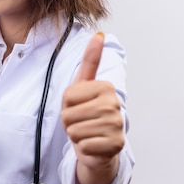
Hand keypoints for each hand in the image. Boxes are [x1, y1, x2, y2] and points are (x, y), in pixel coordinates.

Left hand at [61, 32, 123, 183]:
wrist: (99, 145)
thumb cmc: (87, 114)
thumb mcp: (84, 86)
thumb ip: (90, 61)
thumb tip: (99, 35)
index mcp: (105, 87)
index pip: (68, 97)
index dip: (67, 105)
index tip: (78, 106)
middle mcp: (114, 104)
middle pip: (69, 115)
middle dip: (69, 122)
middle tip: (81, 122)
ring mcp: (117, 125)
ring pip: (75, 131)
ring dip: (76, 135)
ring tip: (86, 133)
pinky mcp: (115, 145)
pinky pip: (83, 146)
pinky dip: (83, 148)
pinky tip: (92, 145)